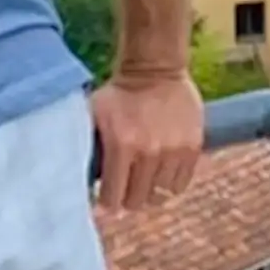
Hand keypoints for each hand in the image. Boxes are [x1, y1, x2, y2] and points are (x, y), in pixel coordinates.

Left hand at [88, 71, 202, 214]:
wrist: (155, 67)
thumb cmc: (119, 94)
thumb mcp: (94, 115)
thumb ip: (87, 146)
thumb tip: (76, 178)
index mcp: (121, 145)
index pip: (112, 196)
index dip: (107, 203)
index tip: (105, 203)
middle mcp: (149, 151)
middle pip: (137, 200)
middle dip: (127, 200)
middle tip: (124, 192)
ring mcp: (173, 150)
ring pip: (160, 194)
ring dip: (150, 191)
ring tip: (143, 181)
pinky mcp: (192, 146)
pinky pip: (181, 183)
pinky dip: (170, 183)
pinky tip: (161, 173)